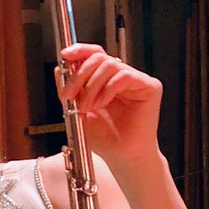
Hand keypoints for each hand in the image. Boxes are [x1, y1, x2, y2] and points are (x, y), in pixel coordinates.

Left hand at [58, 43, 162, 171]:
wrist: (120, 156)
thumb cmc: (103, 138)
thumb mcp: (77, 111)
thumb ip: (69, 91)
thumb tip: (59, 68)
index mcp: (106, 79)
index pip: (95, 54)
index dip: (80, 51)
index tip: (65, 56)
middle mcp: (122, 76)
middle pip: (99, 57)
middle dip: (79, 74)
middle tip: (69, 94)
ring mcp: (136, 80)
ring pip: (109, 65)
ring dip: (92, 86)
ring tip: (87, 106)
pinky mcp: (150, 87)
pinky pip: (124, 76)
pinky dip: (108, 89)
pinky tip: (102, 104)